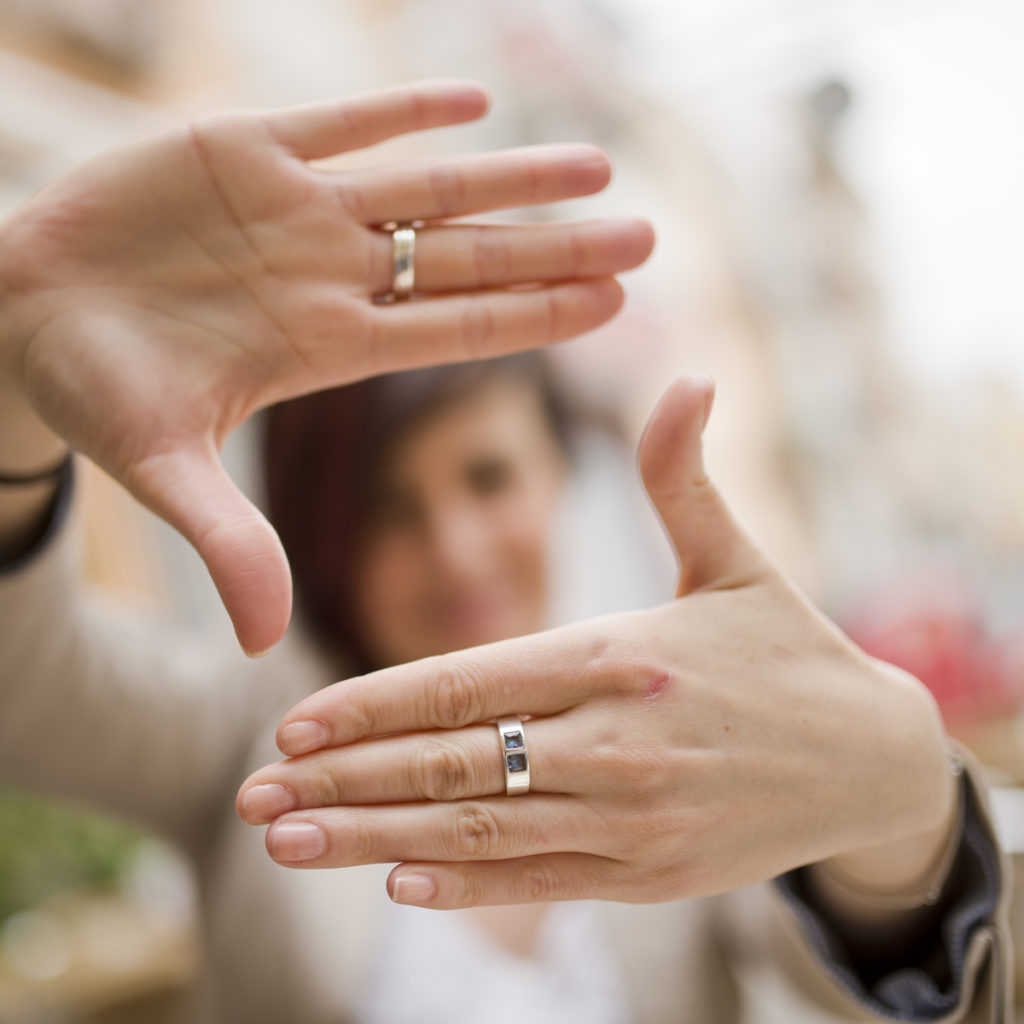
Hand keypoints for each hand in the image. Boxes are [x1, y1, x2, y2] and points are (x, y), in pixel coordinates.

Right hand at [0, 80, 652, 653]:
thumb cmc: (91, 391)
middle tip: (647, 239)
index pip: (455, 331)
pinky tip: (476, 101)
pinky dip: (401, 111)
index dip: (535, 317)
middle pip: (467, 261)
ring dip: (510, 178)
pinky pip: (339, 123)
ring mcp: (292, 212)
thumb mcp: (158, 469)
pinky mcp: (241, 148)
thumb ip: (225, 542)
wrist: (20, 311)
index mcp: (322, 349)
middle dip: (555, 249)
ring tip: (597, 170)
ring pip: (425, 187)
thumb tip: (263, 646)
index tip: (614, 307)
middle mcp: (326, 277)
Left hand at [237, 377, 956, 907]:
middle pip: (454, 762)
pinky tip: (399, 881)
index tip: (293, 719)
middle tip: (254, 792)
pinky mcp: (651, 872)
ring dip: (375, 841)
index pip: (471, 681)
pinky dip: (467, 884)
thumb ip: (685, 477)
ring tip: (287, 840)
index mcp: (621, 653)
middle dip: (345, 779)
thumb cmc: (790, 651)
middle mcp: (618, 739)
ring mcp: (632, 816)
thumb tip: (688, 376)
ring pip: (479, 830)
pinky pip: (540, 878)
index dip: (376, 702)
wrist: (872, 759)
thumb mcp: (737, 560)